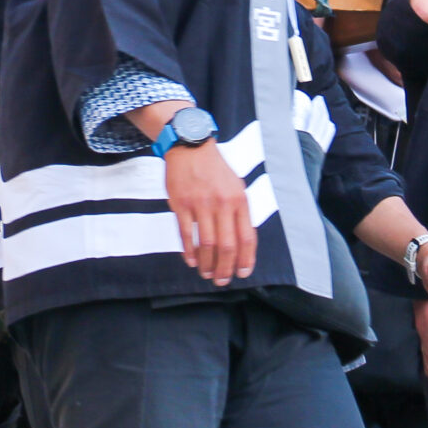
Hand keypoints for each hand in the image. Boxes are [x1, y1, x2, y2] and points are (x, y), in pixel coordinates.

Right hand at [165, 142, 254, 282]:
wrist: (190, 146)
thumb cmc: (214, 169)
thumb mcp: (236, 186)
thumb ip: (239, 212)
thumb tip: (242, 243)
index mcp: (239, 201)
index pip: (247, 238)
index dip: (246, 259)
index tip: (243, 273)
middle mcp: (222, 204)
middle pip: (227, 246)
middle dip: (225, 268)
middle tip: (221, 281)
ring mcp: (200, 204)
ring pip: (206, 244)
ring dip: (207, 264)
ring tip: (206, 273)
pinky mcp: (181, 204)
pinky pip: (186, 234)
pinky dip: (189, 251)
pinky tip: (191, 261)